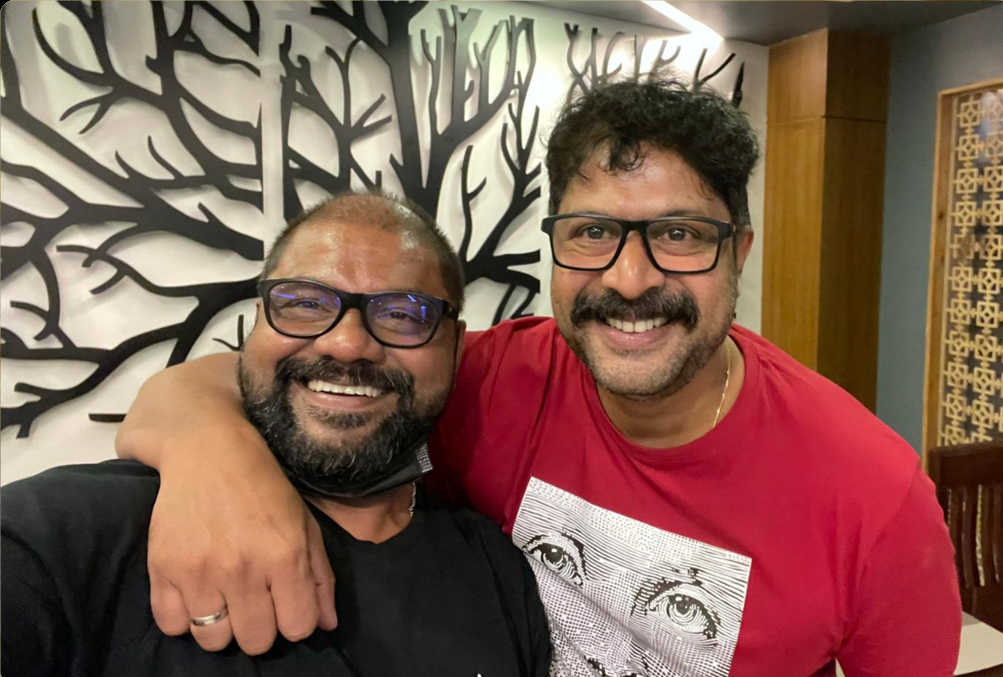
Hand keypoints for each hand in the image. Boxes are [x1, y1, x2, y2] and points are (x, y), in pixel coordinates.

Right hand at [146, 440, 336, 653]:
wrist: (207, 450)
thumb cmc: (264, 487)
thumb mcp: (304, 524)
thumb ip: (320, 577)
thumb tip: (326, 625)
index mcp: (285, 556)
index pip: (297, 628)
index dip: (294, 621)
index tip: (284, 605)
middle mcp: (243, 568)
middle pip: (255, 641)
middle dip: (259, 627)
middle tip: (252, 601)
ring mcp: (200, 571)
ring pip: (213, 641)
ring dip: (220, 626)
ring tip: (222, 597)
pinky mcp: (162, 568)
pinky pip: (172, 625)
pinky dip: (183, 618)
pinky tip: (195, 592)